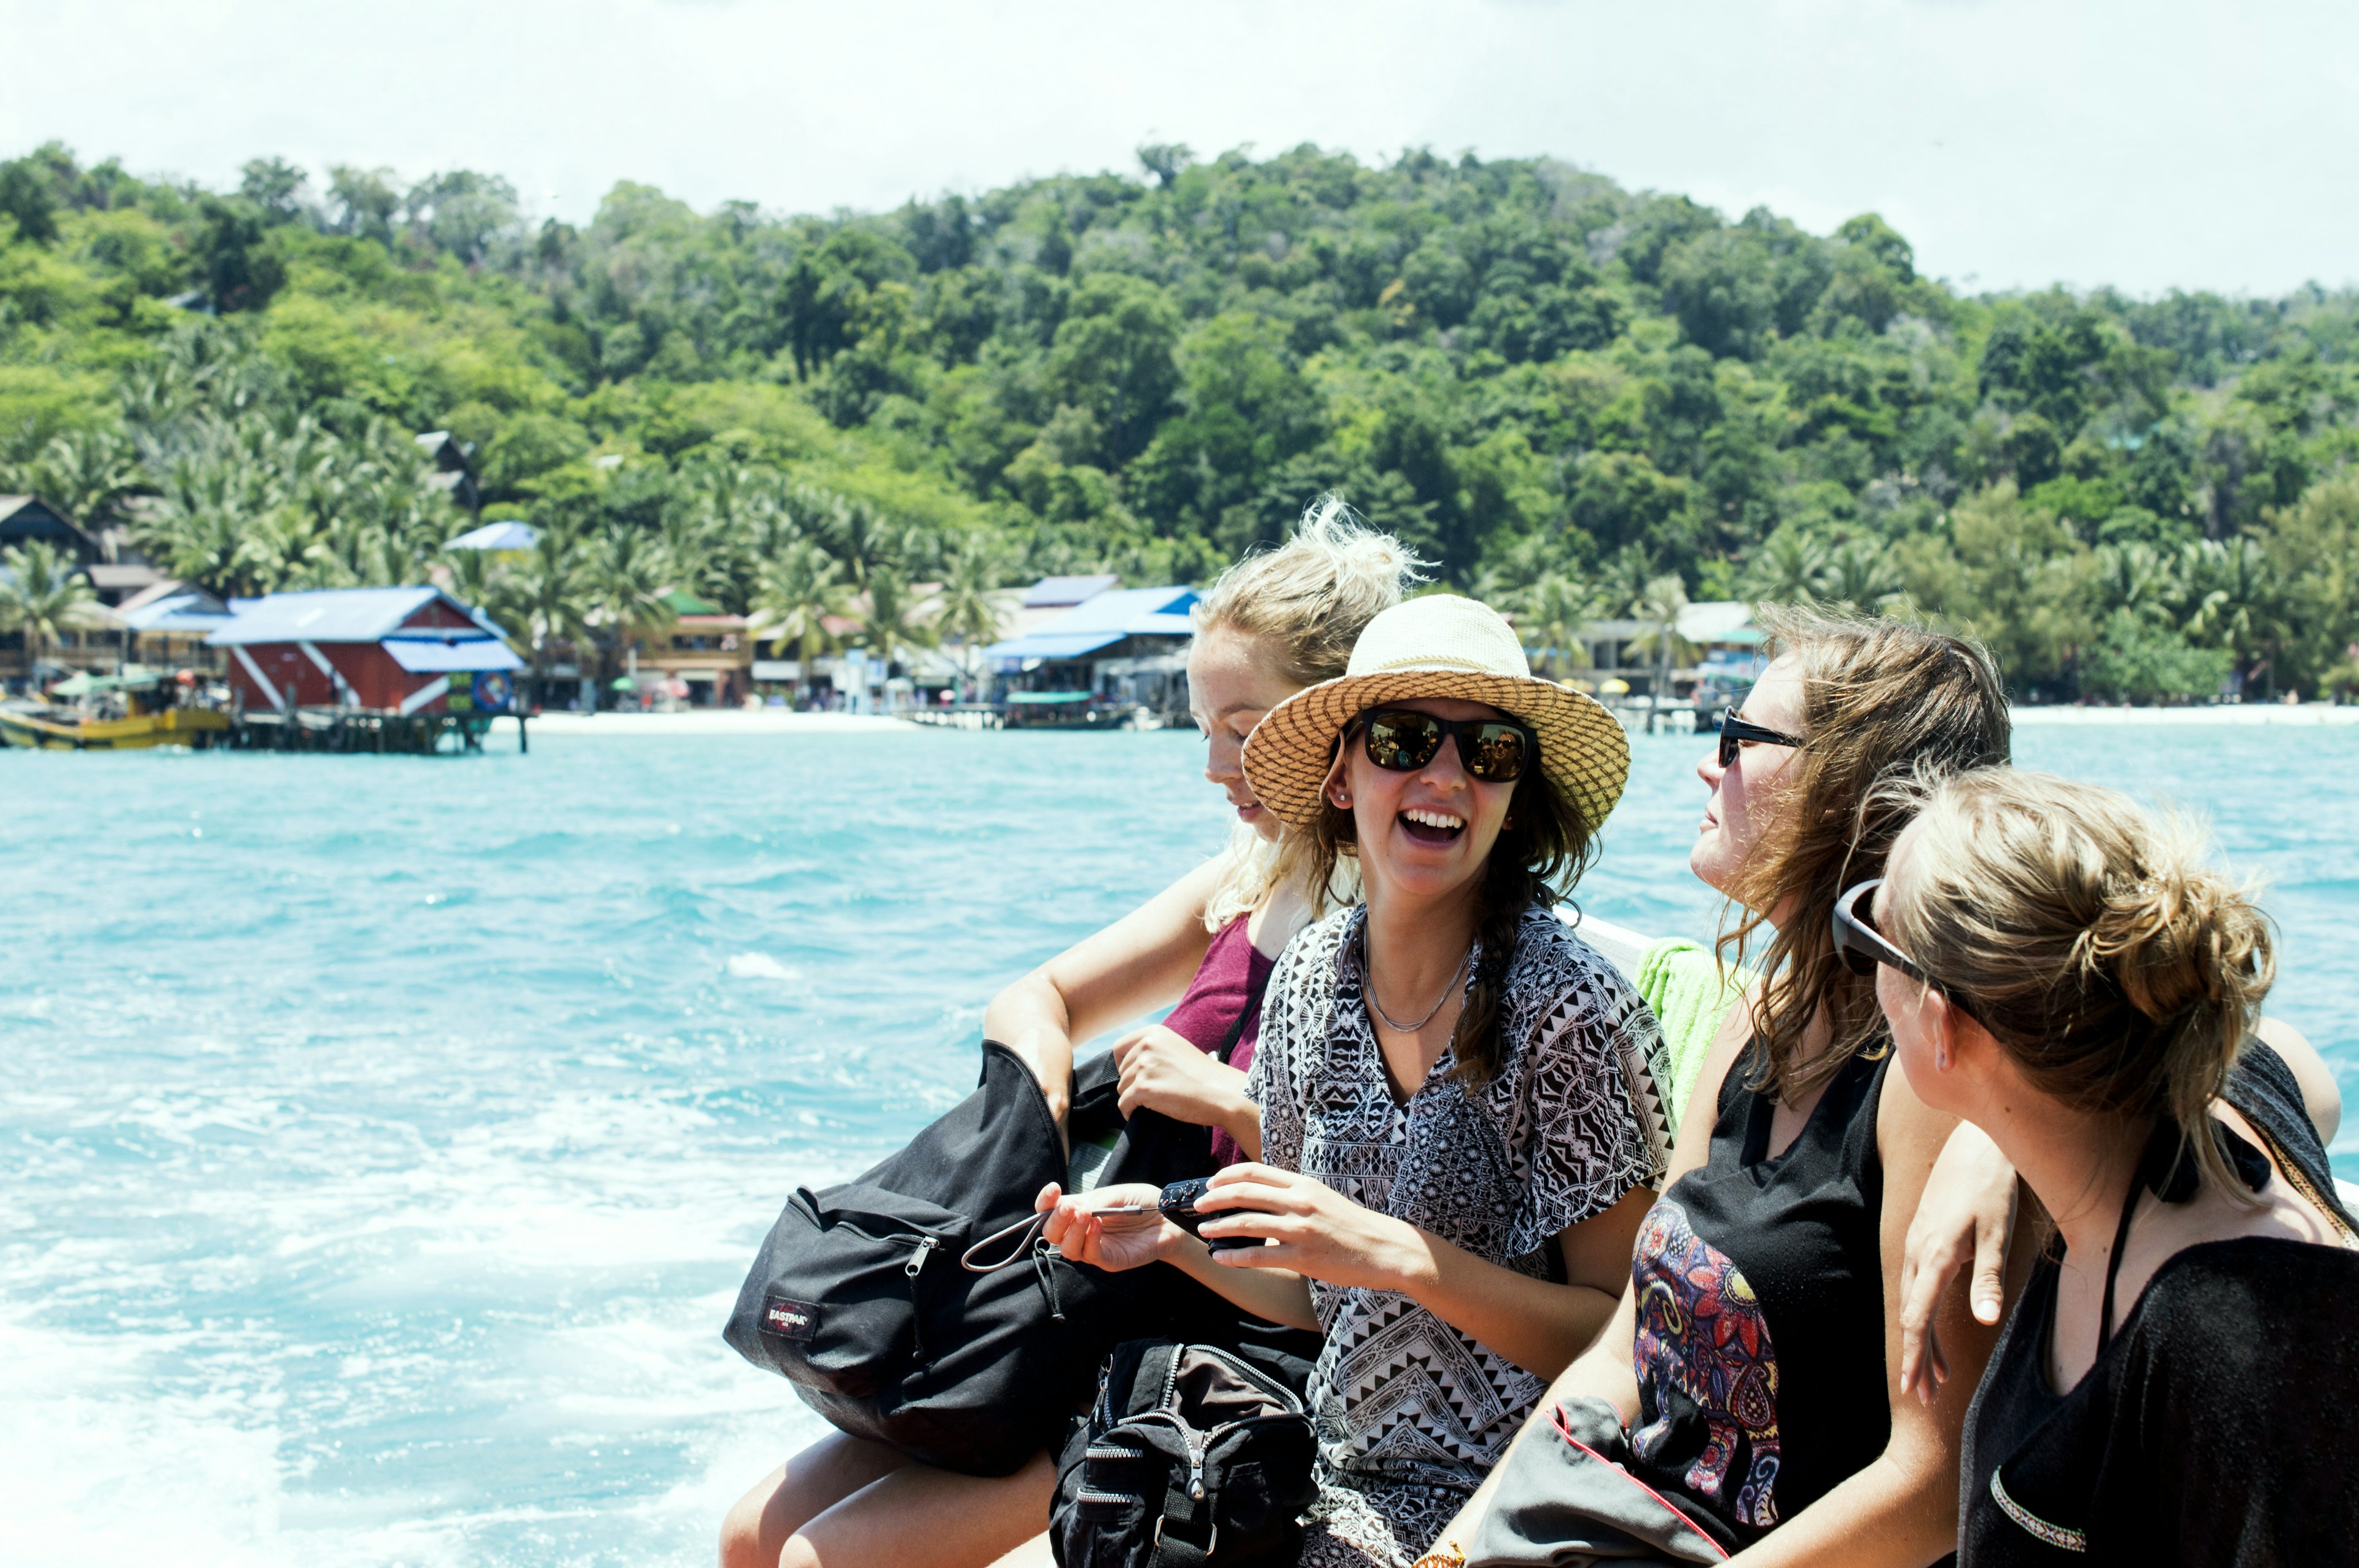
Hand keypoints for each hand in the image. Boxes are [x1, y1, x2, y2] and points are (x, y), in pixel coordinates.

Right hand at [1036, 1181, 1178, 1272]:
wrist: (1169, 1218)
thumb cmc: (1144, 1202)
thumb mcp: (1119, 1194)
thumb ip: (1097, 1200)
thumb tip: (1075, 1206)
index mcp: (1079, 1209)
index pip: (1050, 1209)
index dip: (1045, 1201)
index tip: (1053, 1190)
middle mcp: (1081, 1230)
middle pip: (1052, 1232)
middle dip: (1056, 1219)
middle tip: (1069, 1207)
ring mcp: (1093, 1247)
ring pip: (1067, 1247)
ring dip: (1072, 1230)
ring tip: (1085, 1214)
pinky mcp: (1108, 1260)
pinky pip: (1091, 1255)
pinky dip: (1090, 1240)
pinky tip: (1098, 1224)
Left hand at [1111, 1025, 1251, 1135]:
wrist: (1222, 1092)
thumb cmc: (1204, 1075)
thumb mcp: (1177, 1048)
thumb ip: (1155, 1050)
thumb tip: (1133, 1063)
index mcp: (1154, 1033)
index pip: (1119, 1047)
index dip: (1123, 1064)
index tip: (1132, 1075)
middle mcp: (1146, 1046)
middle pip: (1121, 1070)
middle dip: (1131, 1083)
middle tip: (1151, 1092)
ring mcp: (1144, 1066)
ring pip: (1122, 1088)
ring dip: (1133, 1098)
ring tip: (1153, 1103)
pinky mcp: (1143, 1088)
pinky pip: (1124, 1104)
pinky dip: (1129, 1112)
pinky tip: (1140, 1114)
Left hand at [1198, 1163, 1427, 1291]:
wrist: (1385, 1249)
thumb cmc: (1353, 1225)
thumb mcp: (1323, 1198)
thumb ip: (1293, 1195)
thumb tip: (1259, 1198)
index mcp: (1303, 1184)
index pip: (1255, 1171)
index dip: (1227, 1176)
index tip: (1211, 1183)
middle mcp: (1300, 1202)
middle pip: (1245, 1193)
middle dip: (1214, 1198)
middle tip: (1197, 1204)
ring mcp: (1301, 1229)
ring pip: (1247, 1223)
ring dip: (1219, 1226)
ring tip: (1203, 1231)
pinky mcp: (1303, 1257)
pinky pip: (1260, 1256)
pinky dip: (1234, 1256)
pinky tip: (1220, 1257)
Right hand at [1899, 1122, 2016, 1402]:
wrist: (1976, 1142)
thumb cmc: (1991, 1186)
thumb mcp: (1998, 1233)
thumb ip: (1989, 1278)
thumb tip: (1985, 1322)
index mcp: (1935, 1255)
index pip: (1918, 1318)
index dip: (1915, 1356)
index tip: (1913, 1389)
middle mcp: (1918, 1252)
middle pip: (1912, 1317)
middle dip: (1918, 1358)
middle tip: (1926, 1397)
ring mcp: (1917, 1243)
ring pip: (1915, 1302)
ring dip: (1924, 1340)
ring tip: (1938, 1375)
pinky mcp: (1924, 1237)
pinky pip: (1919, 1286)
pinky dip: (1926, 1314)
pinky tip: (1937, 1326)